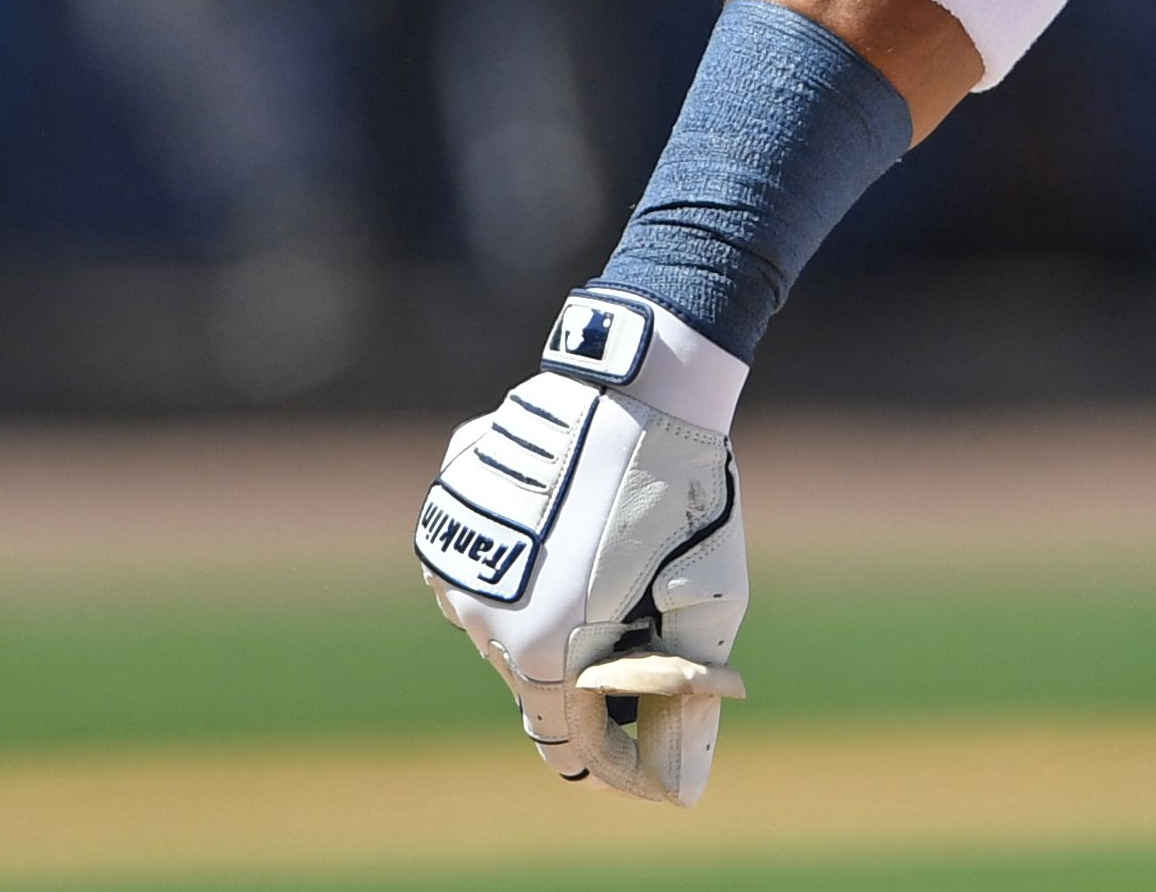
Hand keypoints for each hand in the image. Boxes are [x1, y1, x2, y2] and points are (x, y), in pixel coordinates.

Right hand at [415, 294, 749, 803]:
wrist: (640, 383)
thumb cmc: (683, 493)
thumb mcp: (711, 598)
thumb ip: (687, 686)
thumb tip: (685, 771)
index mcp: (544, 648)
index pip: (564, 737)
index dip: (604, 756)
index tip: (634, 757)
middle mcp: (478, 614)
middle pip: (536, 670)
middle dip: (588, 659)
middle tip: (642, 610)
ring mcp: (452, 558)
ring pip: (505, 611)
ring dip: (549, 600)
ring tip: (605, 544)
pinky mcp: (444, 507)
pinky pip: (483, 553)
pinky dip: (520, 547)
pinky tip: (564, 507)